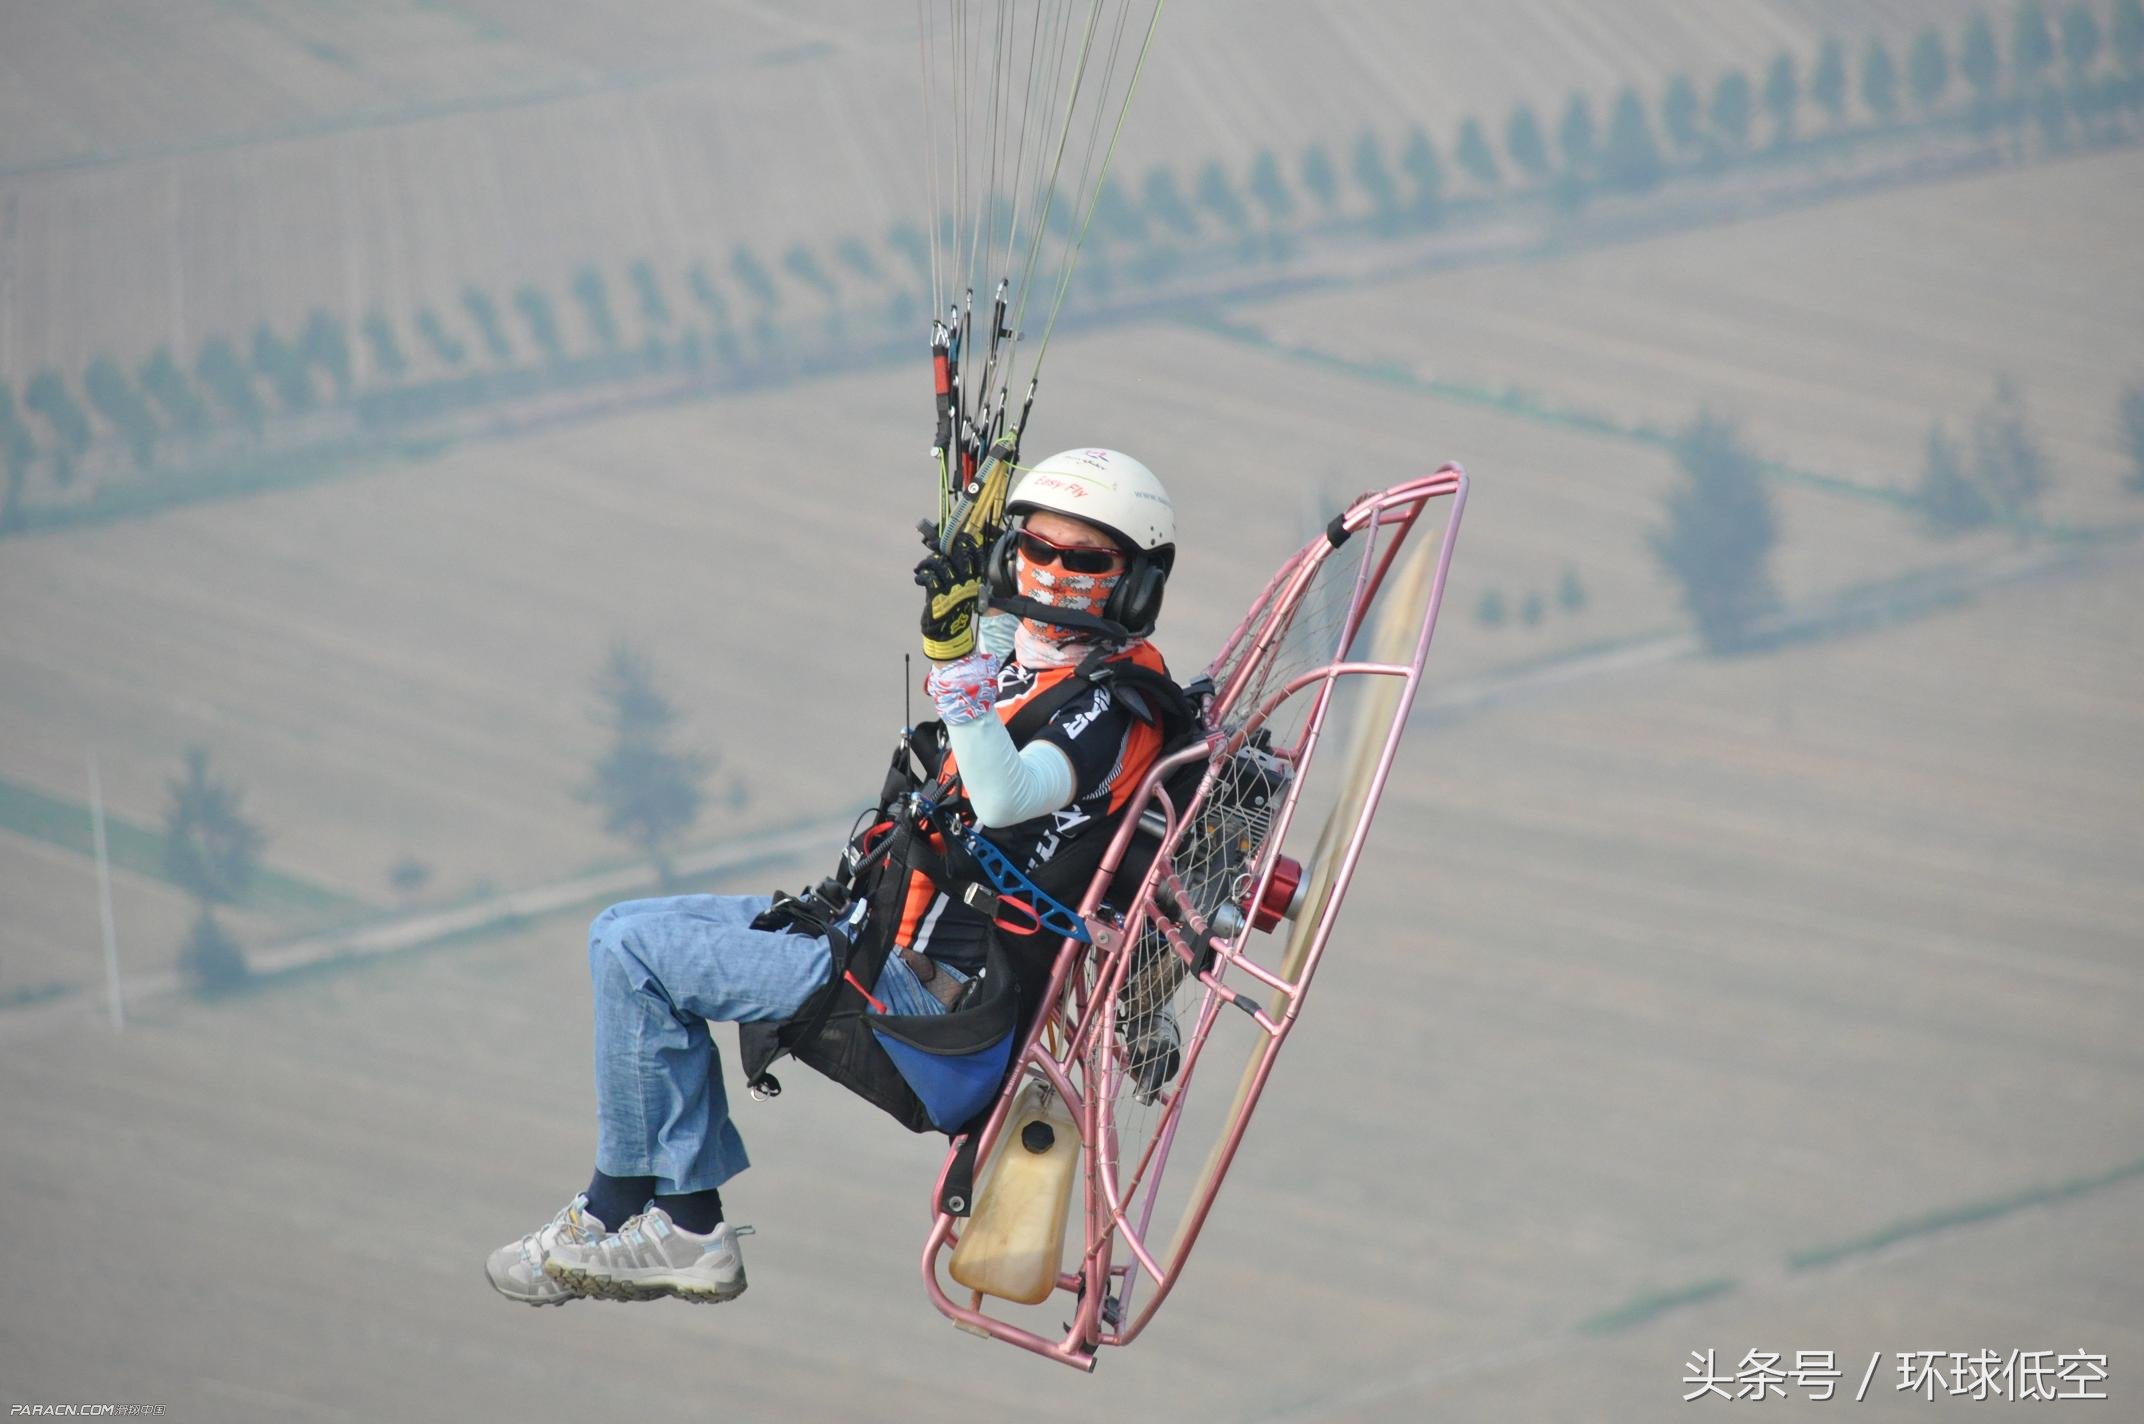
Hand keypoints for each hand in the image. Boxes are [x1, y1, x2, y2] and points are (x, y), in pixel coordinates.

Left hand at [915, 528, 984, 661]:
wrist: (946, 633)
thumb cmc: (949, 606)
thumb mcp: (956, 585)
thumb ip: (952, 566)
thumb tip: (939, 544)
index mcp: (975, 578)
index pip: (974, 552)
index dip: (962, 540)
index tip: (950, 537)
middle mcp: (968, 583)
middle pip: (957, 552)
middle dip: (942, 545)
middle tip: (932, 546)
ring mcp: (955, 590)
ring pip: (940, 562)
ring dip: (927, 562)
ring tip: (922, 568)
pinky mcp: (940, 598)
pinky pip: (929, 576)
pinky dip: (921, 575)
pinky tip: (919, 579)